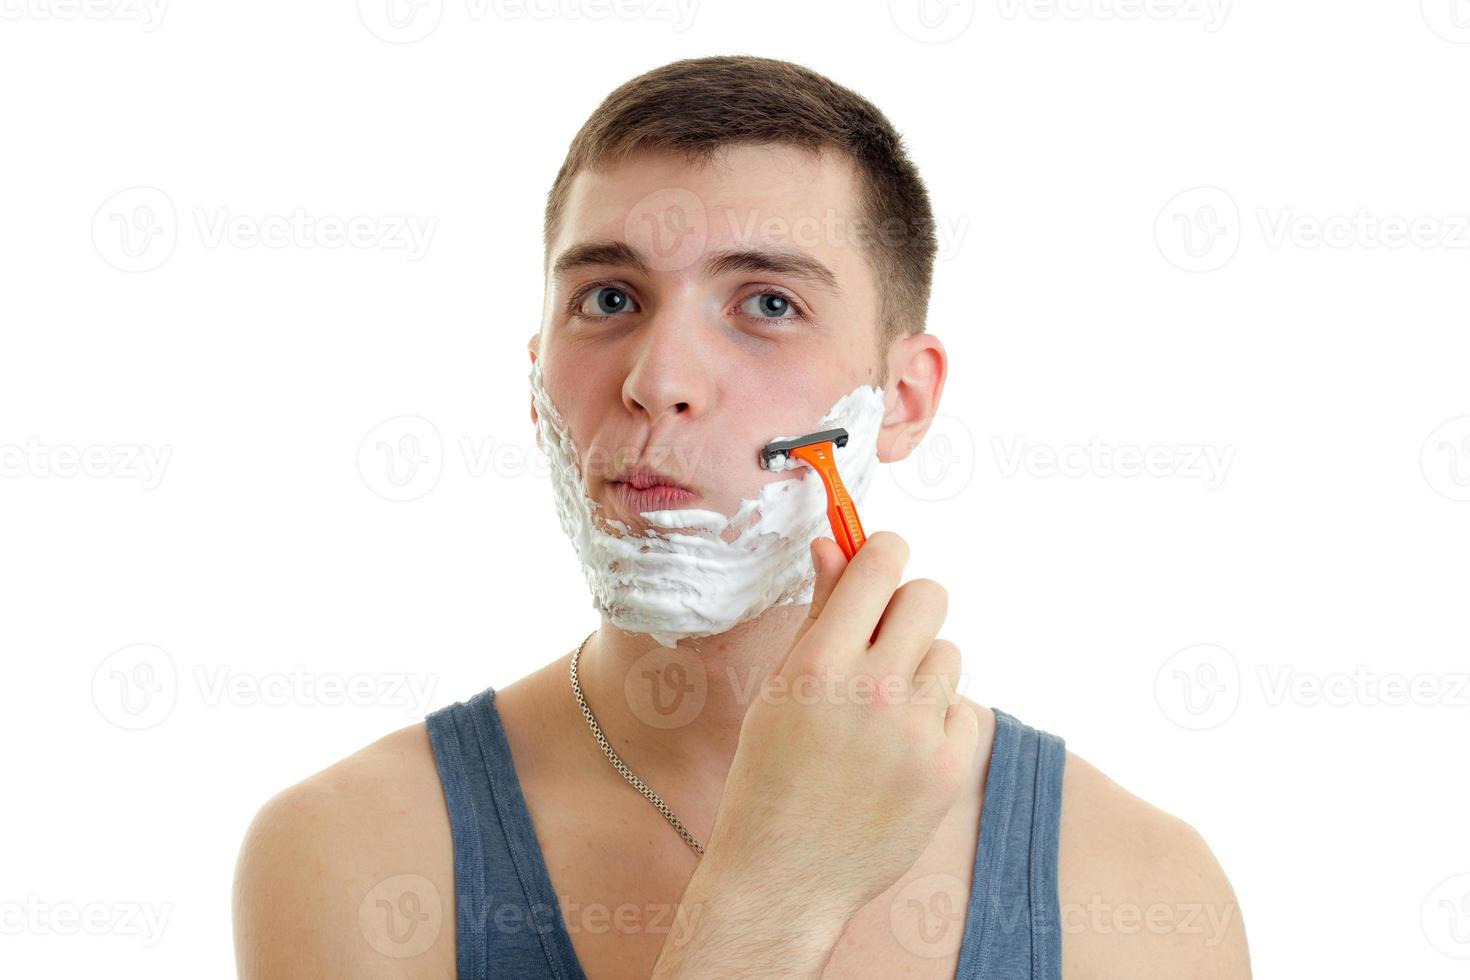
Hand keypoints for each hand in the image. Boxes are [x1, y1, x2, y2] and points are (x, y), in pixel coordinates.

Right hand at [704, 530, 979, 917]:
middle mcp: (873, 690)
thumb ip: (818, 612)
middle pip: (930, 595)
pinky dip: (938, 721)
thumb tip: (833, 545)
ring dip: (922, 669)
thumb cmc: (770, 775)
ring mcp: (916, 731)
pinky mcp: (947, 767)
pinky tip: (899, 751)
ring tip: (883, 712)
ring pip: (948, 653)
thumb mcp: (779, 687)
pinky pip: (963, 709)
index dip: (882, 550)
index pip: (879, 565)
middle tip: (885, 638)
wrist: (787, 874)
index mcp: (820, 663)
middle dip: (908, 606)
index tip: (879, 559)